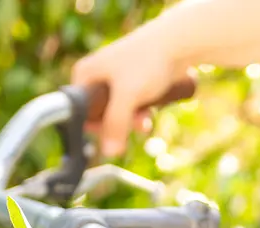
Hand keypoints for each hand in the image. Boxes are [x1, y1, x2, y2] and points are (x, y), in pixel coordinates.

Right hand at [71, 29, 186, 157]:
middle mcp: (96, 77)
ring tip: (146, 119)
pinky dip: (141, 113)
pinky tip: (150, 113)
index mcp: (85, 74)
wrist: (179, 42)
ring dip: (133, 121)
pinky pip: (131, 107)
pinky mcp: (132, 84)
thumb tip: (109, 153)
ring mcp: (115, 81)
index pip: (80, 113)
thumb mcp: (127, 96)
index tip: (113, 132)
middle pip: (100, 116)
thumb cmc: (148, 61)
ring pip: (119, 114)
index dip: (96, 127)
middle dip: (120, 125)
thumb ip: (116, 125)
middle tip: (135, 123)